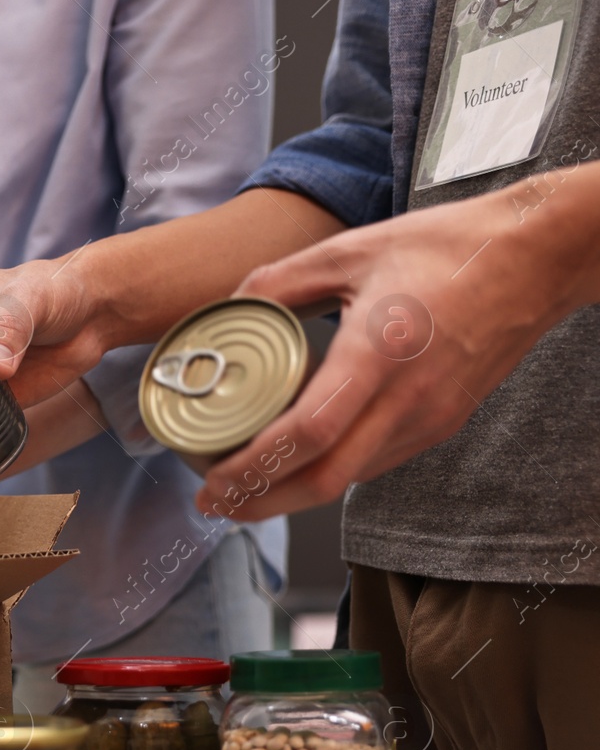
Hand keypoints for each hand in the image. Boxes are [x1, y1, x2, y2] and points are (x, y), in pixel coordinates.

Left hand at [195, 172, 599, 519]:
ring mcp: (429, 418)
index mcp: (378, 352)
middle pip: (324, 480)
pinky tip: (298, 461)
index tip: (213, 479)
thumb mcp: (350, 250)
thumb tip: (225, 306)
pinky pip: (374, 463)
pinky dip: (329, 472)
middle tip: (216, 501)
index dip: (256, 466)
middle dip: (261, 501)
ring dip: (291, 493)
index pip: (310, 433)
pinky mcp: (442, 424)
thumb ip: (279, 281)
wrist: (536, 259)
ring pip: (349, 479)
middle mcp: (408, 398)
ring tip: (244, 483)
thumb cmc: (447, 248)